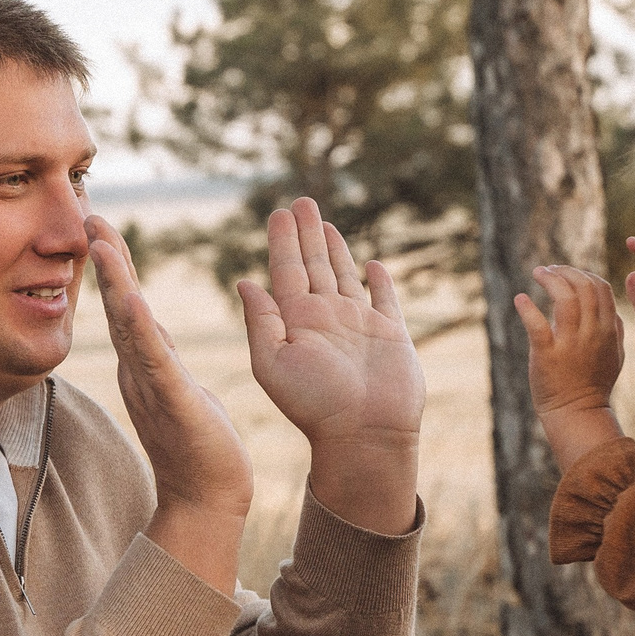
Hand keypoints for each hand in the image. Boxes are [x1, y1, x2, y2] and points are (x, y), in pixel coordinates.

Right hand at [86, 213, 250, 593]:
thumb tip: (148, 325)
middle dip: (106, 260)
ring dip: (115, 284)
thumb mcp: (178, 389)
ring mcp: (152, 386)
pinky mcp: (174, 402)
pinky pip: (156, 360)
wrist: (207, 500)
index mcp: (146, 364)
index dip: (113, 264)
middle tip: (91, 215)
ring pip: (130, 327)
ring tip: (103, 244)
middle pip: (118, 305)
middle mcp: (139, 371)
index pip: (126, 304)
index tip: (101, 224)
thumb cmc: (199, 449)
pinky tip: (132, 298)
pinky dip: (141, 328)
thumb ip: (160, 356)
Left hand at [237, 200, 422, 533]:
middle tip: (301, 201)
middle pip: (313, 265)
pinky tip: (372, 264)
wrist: (364, 434)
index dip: (282, 240)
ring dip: (335, 249)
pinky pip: (384, 299)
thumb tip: (244, 282)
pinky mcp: (390, 334)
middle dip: (306, 234)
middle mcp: (325, 318)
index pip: (285, 270)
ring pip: (344, 276)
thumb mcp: (273, 362)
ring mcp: (358, 324)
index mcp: (295, 322)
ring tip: (325, 224)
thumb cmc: (314, 404)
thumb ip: (261, 321)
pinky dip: (379, 281)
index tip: (278, 212)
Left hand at [513, 266, 629, 470]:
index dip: (584, 274)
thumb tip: (613, 311)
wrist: (577, 412)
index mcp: (608, 330)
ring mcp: (570, 344)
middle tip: (547, 269)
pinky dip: (528, 309)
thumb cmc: (594, 384)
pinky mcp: (547, 355)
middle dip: (565, 271)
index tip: (567, 272)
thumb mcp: (615, 356)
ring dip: (550, 280)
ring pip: (565, 299)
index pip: (601, 289)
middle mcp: (592, 333)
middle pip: (584, 288)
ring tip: (537, 272)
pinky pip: (537, 325)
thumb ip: (615, 331)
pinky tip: (520, 299)